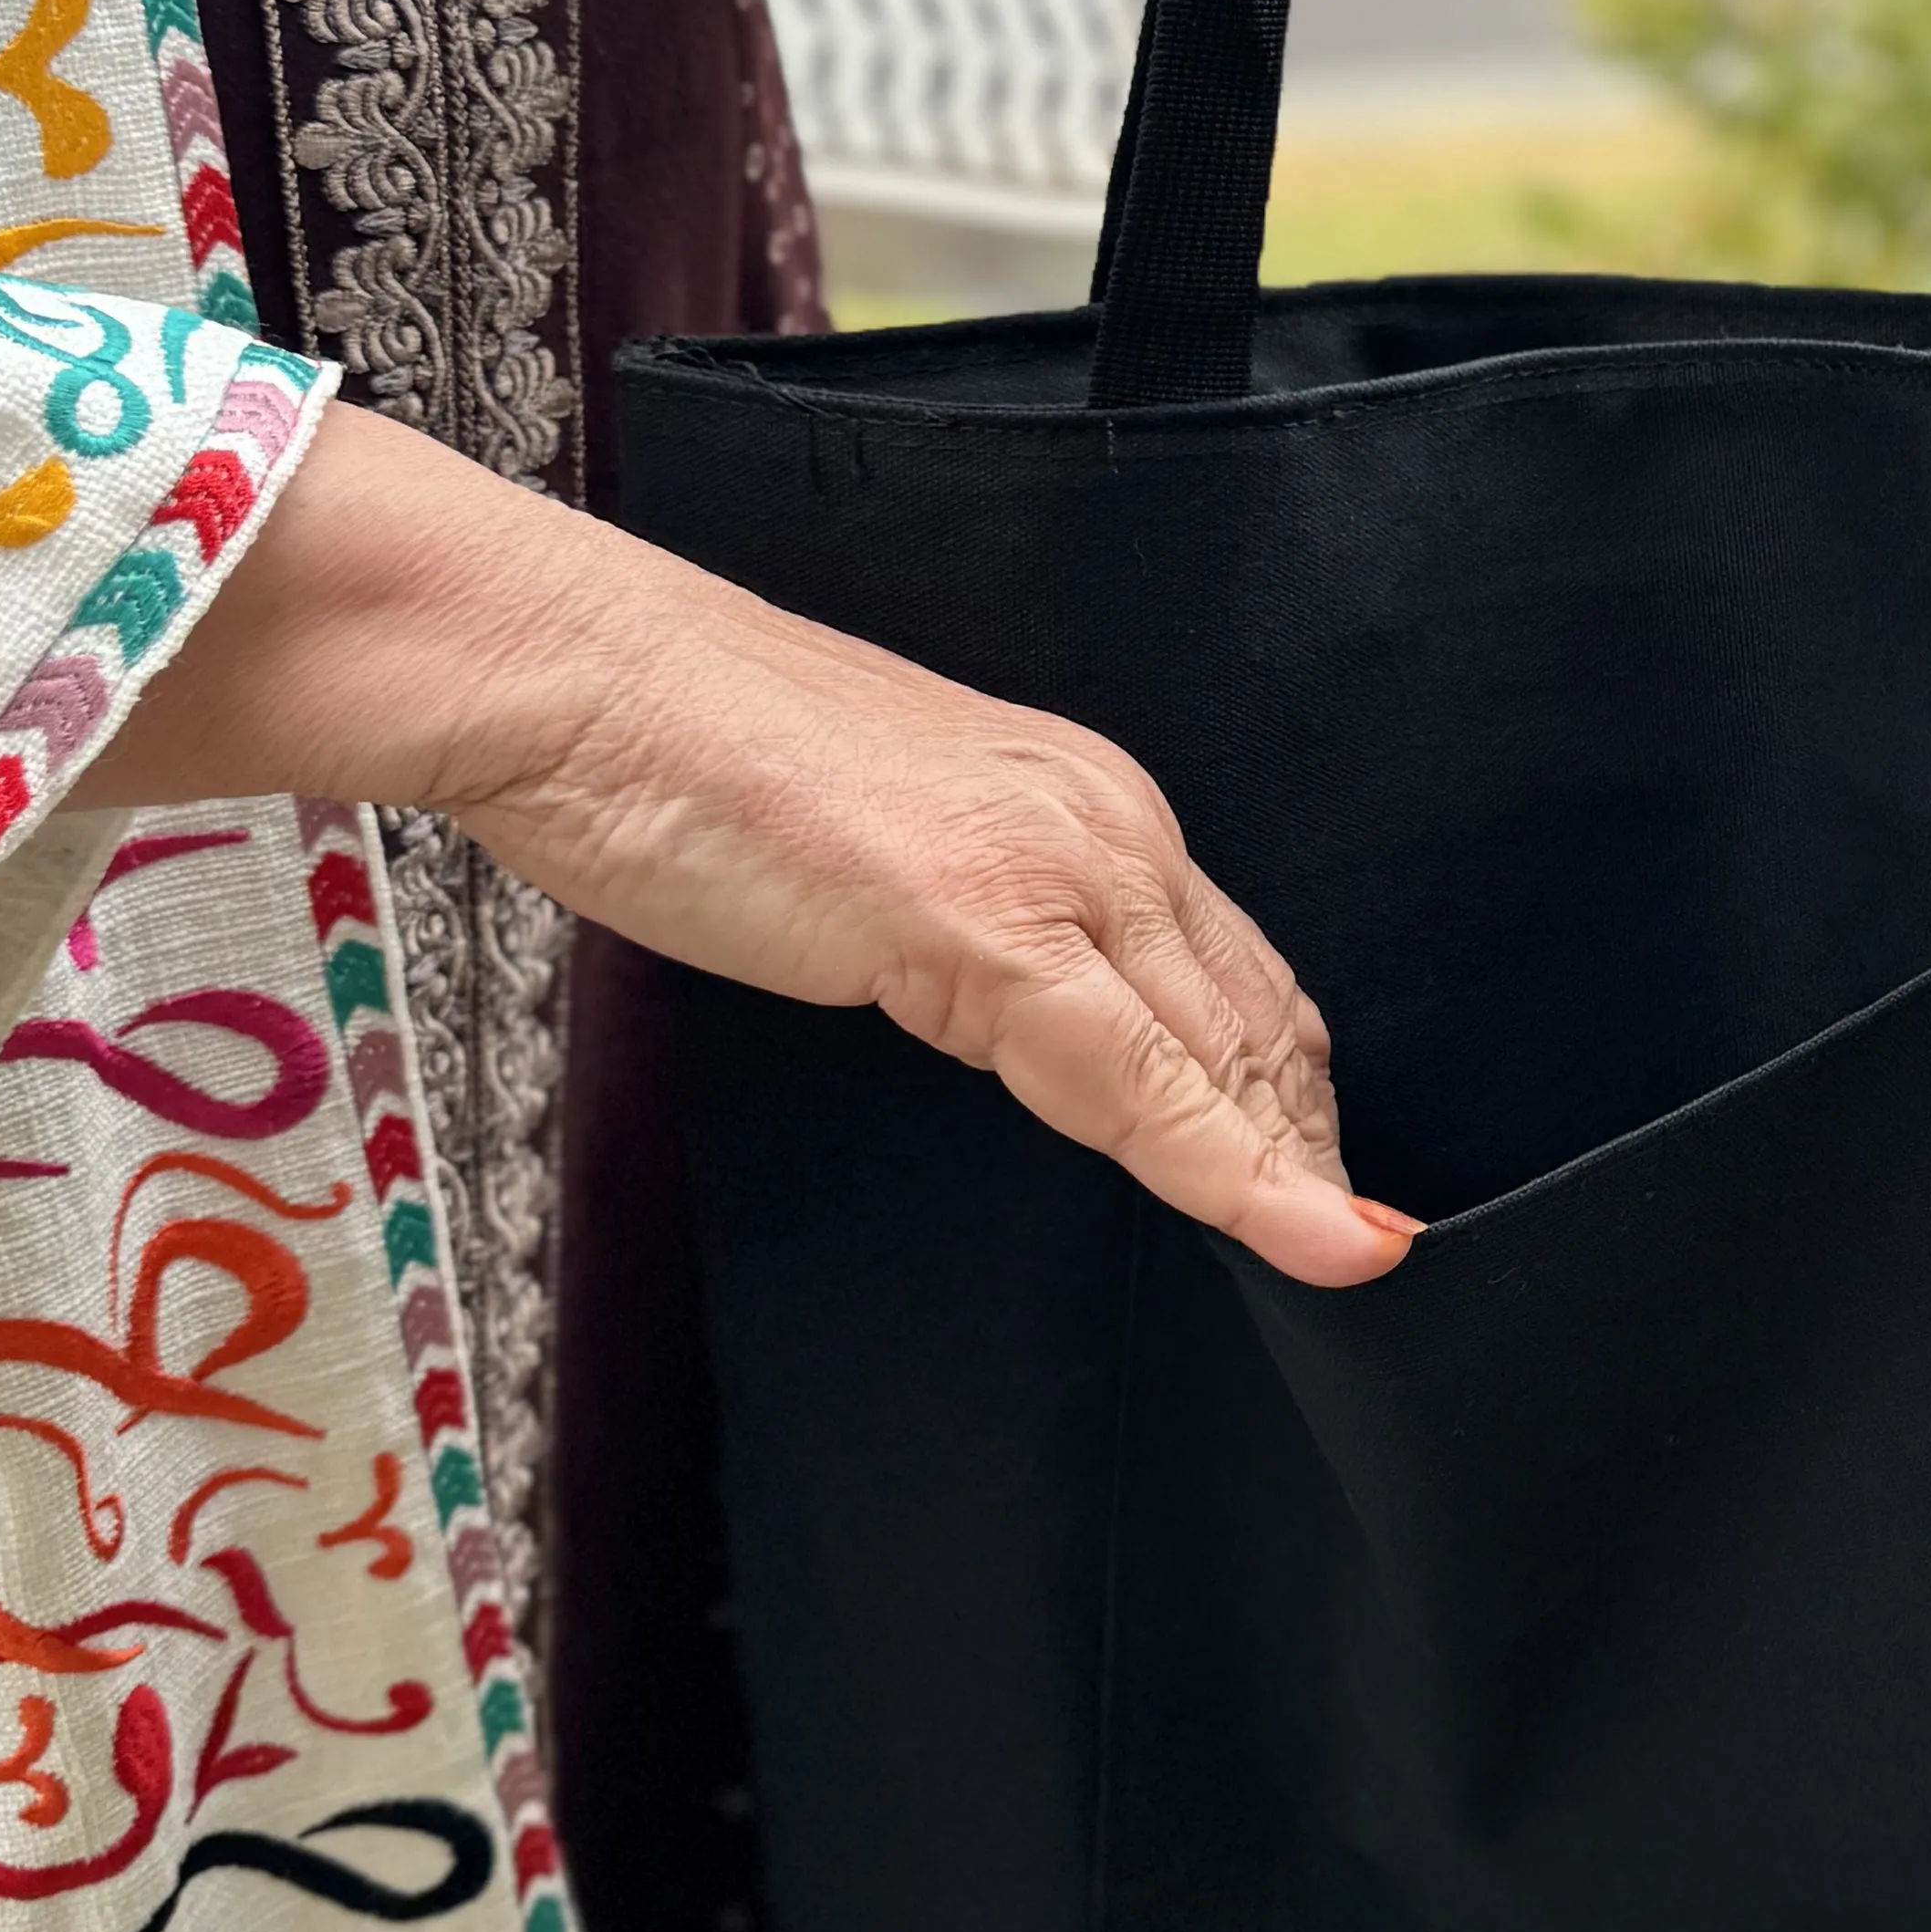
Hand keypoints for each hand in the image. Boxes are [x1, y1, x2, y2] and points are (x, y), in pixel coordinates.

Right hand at [92, 406, 1411, 1293]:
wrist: (580, 677)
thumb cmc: (688, 760)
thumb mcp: (876, 864)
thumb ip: (969, 938)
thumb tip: (1010, 1013)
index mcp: (1078, 803)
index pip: (1226, 970)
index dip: (1288, 1085)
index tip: (1328, 1178)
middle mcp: (1099, 824)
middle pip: (1253, 1014)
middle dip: (1310, 1138)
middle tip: (1350, 1239)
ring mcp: (1055, 871)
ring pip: (1222, 1049)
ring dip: (1298, 1164)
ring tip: (1350, 1254)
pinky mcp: (986, 924)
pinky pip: (1142, 1078)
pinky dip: (1233, 1168)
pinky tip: (1301, 1231)